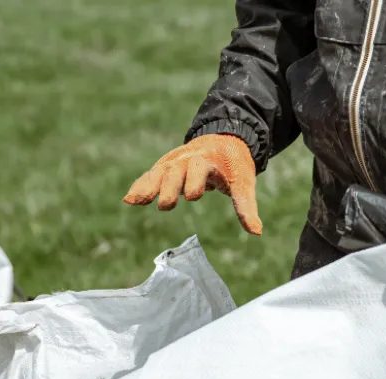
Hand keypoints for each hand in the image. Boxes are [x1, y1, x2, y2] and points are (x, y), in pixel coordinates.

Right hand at [123, 134, 262, 234]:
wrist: (223, 140)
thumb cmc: (234, 165)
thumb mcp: (243, 183)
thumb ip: (246, 207)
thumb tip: (256, 232)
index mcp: (209, 159)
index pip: (199, 168)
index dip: (195, 182)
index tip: (193, 196)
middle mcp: (188, 158)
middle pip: (175, 170)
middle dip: (170, 186)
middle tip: (166, 205)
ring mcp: (174, 162)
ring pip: (158, 172)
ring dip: (147, 187)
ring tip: (135, 201)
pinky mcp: (165, 167)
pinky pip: (150, 176)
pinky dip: (140, 186)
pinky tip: (128, 200)